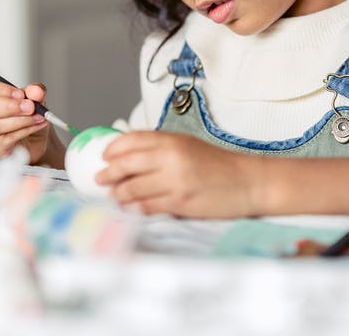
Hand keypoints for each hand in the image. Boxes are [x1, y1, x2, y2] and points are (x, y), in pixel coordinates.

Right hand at [0, 79, 50, 162]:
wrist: (34, 139)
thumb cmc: (26, 116)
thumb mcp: (35, 99)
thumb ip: (35, 91)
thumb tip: (36, 90)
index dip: (1, 89)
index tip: (20, 94)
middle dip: (10, 106)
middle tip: (30, 106)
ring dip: (20, 120)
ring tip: (37, 116)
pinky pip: (7, 138)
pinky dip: (26, 130)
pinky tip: (37, 125)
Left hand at [96, 130, 260, 218]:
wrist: (248, 181)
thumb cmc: (218, 164)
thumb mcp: (188, 145)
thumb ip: (161, 147)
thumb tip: (130, 154)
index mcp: (172, 140)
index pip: (132, 140)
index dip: (113, 148)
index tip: (104, 155)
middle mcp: (170, 158)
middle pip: (126, 164)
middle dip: (108, 172)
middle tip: (100, 178)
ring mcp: (174, 181)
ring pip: (133, 188)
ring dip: (118, 194)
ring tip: (113, 196)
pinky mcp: (180, 203)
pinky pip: (148, 206)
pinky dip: (135, 208)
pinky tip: (130, 208)